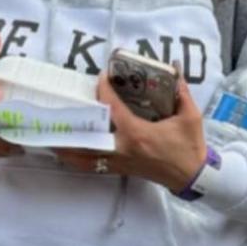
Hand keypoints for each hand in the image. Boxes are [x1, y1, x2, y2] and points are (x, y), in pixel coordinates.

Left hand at [58, 75, 207, 190]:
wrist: (193, 176)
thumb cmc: (190, 147)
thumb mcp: (189, 116)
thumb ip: (181, 91)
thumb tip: (175, 69)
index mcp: (137, 134)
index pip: (112, 110)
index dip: (103, 91)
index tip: (100, 77)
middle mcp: (123, 149)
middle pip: (89, 139)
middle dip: (74, 127)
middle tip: (61, 114)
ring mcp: (120, 162)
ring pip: (86, 159)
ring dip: (68, 151)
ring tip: (53, 140)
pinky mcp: (122, 170)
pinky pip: (94, 167)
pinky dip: (79, 161)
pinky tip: (69, 155)